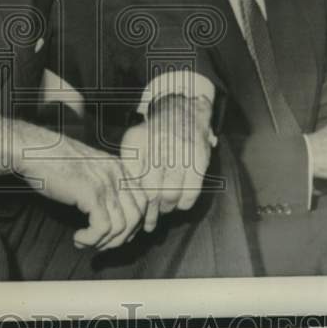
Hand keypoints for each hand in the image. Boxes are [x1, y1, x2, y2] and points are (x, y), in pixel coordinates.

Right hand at [0, 116, 146, 250]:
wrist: (34, 151)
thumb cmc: (55, 163)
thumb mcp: (88, 171)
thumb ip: (104, 187)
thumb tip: (114, 219)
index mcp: (118, 167)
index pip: (144, 201)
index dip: (137, 224)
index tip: (121, 237)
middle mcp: (117, 173)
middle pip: (137, 216)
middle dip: (120, 238)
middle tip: (100, 244)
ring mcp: (105, 183)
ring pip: (121, 226)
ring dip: (103, 242)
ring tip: (85, 242)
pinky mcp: (91, 193)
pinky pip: (103, 228)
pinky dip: (92, 240)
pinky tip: (78, 238)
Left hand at [120, 95, 216, 232]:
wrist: (184, 108)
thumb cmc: (155, 133)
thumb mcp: (135, 141)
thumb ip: (130, 166)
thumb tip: (128, 200)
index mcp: (136, 142)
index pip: (130, 181)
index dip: (134, 202)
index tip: (136, 213)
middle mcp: (156, 145)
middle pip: (149, 192)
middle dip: (150, 211)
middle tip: (150, 218)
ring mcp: (178, 151)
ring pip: (169, 195)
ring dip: (167, 209)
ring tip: (165, 210)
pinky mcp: (198, 158)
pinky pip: (190, 192)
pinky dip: (184, 204)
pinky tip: (180, 204)